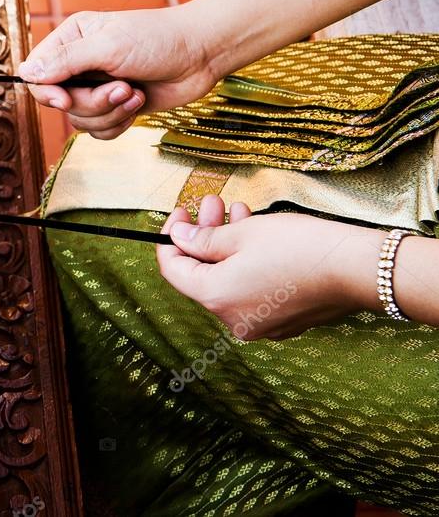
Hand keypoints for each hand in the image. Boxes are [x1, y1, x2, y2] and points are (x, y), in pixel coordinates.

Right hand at [18, 7, 219, 138]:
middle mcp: (79, 64)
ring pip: (80, 119)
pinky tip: (138, 104)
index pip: (38, 74)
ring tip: (134, 93)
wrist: (201, 55)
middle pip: (59, 102)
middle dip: (91, 102)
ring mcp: (97, 87)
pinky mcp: (115, 106)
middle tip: (121, 88)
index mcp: (71, 39)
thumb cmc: (158, 40)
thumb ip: (66, 61)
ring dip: (110, 112)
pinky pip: (99, 131)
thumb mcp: (108, 46)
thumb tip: (26, 73)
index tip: (65, 100)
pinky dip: (118, 123)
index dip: (48, 93)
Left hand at [155, 195, 383, 339]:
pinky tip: (256, 235)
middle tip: (212, 203)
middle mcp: (233, 320)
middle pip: (203, 275)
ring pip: (229, 280)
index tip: (179, 214)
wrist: (357, 269)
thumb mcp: (242, 233)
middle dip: (204, 235)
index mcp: (216, 299)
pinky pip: (251, 291)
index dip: (170, 239)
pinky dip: (247, 264)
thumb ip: (203, 239)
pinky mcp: (282, 321)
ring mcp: (259, 324)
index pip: (174, 271)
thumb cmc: (299, 247)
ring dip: (227, 245)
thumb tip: (179, 238)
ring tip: (237, 211)